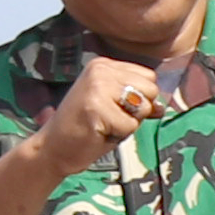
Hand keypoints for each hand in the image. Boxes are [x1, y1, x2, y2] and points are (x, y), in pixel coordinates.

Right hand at [15, 53, 168, 182]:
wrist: (52, 149)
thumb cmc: (85, 130)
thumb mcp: (114, 108)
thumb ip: (137, 101)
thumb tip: (162, 105)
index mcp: (103, 65)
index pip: (148, 77)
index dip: (140, 100)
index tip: (115, 109)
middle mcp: (100, 70)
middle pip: (150, 90)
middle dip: (137, 112)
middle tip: (109, 119)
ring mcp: (97, 87)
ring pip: (143, 108)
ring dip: (128, 124)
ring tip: (105, 125)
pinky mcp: (96, 107)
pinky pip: (130, 126)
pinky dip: (119, 135)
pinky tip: (98, 132)